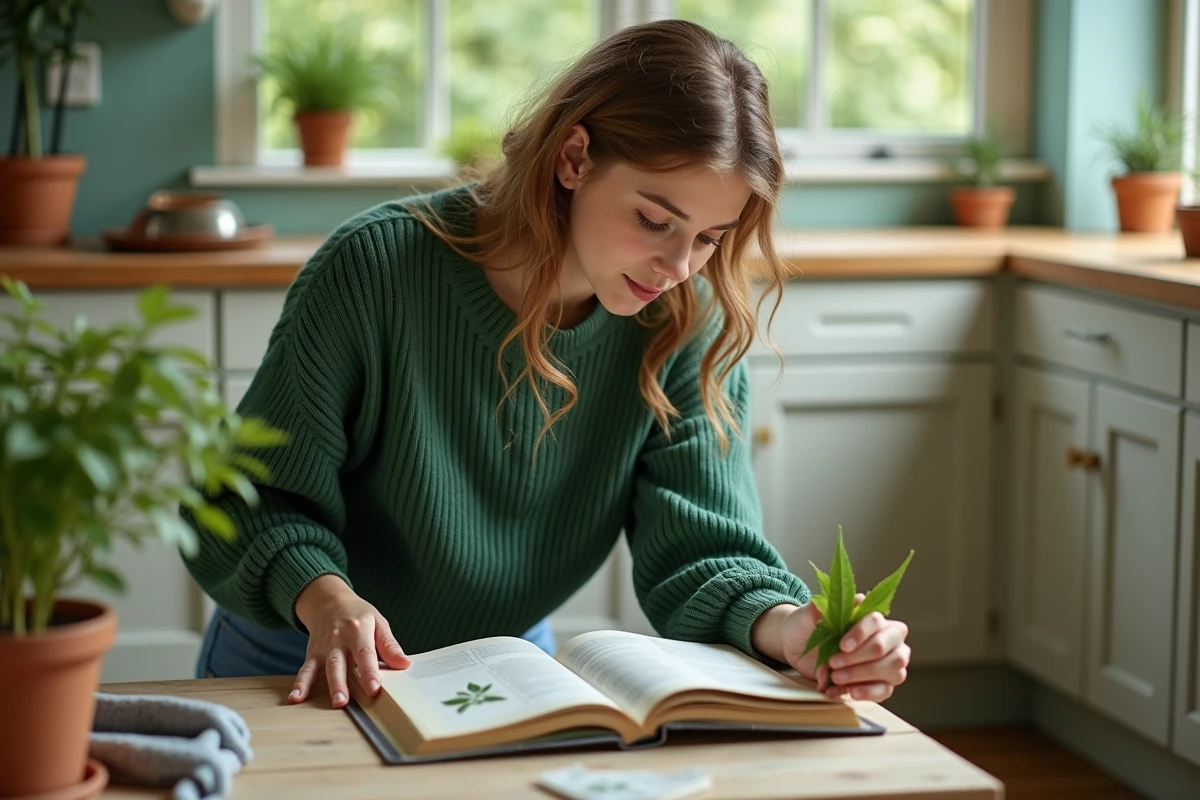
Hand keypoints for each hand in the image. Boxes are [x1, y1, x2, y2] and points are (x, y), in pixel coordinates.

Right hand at [290, 575, 411, 707]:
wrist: (329, 601)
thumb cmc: (358, 615)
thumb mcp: (378, 622)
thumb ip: (389, 645)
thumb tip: (404, 664)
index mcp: (359, 630)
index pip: (365, 653)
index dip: (369, 672)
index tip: (374, 689)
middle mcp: (339, 639)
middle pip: (340, 663)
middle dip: (342, 683)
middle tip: (344, 702)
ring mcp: (324, 647)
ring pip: (324, 668)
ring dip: (326, 686)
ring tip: (331, 703)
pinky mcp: (312, 654)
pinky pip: (305, 669)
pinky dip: (299, 684)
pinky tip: (296, 698)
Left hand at [758, 596, 910, 702]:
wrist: (796, 647)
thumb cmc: (806, 626)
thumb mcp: (808, 614)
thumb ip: (828, 605)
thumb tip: (858, 599)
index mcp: (872, 618)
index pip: (877, 621)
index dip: (861, 634)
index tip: (842, 645)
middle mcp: (886, 639)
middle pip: (890, 649)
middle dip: (861, 658)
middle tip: (835, 663)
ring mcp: (887, 662)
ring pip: (893, 670)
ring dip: (864, 675)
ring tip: (837, 678)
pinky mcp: (879, 682)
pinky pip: (885, 690)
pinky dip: (867, 693)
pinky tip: (849, 691)